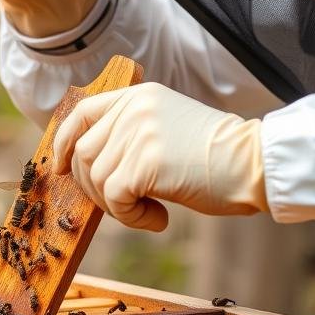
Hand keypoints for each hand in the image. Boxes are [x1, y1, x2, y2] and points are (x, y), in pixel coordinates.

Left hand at [53, 82, 267, 230]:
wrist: (254, 164)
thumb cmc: (218, 157)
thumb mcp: (168, 128)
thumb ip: (133, 134)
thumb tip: (89, 167)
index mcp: (140, 96)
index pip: (83, 111)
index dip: (64, 141)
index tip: (61, 166)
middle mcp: (134, 109)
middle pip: (84, 153)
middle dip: (95, 188)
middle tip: (128, 204)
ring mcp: (138, 133)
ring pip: (96, 179)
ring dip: (117, 206)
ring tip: (151, 211)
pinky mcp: (145, 163)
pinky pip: (114, 199)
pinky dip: (131, 218)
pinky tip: (160, 218)